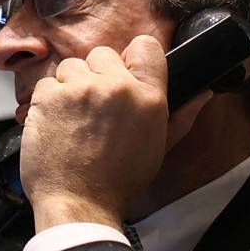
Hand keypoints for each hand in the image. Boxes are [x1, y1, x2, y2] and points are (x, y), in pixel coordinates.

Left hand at [20, 36, 211, 230]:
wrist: (79, 204)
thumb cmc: (119, 181)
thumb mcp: (158, 148)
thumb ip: (181, 117)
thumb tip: (202, 94)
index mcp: (148, 97)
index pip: (145, 46)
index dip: (131, 59)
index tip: (123, 75)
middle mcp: (116, 87)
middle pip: (102, 54)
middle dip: (97, 76)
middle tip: (95, 108)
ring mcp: (80, 89)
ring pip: (72, 67)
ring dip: (70, 86)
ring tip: (74, 119)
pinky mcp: (50, 97)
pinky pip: (47, 83)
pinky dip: (48, 101)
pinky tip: (57, 125)